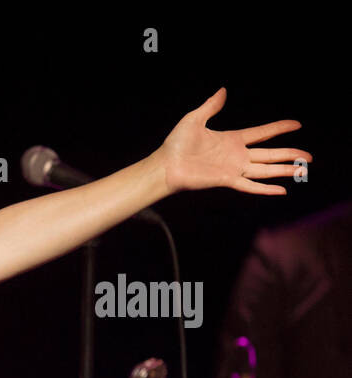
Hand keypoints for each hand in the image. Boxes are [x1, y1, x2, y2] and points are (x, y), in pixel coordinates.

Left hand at [155, 87, 310, 195]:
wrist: (164, 166)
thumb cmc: (175, 144)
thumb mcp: (194, 119)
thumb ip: (211, 106)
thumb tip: (223, 90)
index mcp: (232, 139)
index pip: (263, 132)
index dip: (280, 128)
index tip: (297, 124)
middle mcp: (237, 155)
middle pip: (270, 154)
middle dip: (290, 154)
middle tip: (309, 156)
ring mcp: (233, 169)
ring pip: (266, 170)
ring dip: (284, 170)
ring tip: (303, 171)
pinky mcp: (226, 180)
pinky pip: (250, 185)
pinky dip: (266, 189)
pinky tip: (281, 190)